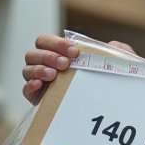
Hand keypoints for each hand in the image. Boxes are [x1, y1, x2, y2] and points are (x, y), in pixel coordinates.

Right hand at [21, 34, 135, 101]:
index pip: (46, 41)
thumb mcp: (115, 64)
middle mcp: (44, 64)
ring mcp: (39, 80)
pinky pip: (26, 89)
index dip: (56, 43)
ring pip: (27, 69)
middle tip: (65, 63)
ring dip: (38, 69)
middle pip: (33, 53)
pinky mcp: (38, 96)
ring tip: (53, 75)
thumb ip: (118, 50)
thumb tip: (112, 45)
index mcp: (57, 52)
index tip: (73, 51)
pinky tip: (40, 84)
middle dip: (48, 56)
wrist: (109, 104)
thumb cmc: (106, 78)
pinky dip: (30, 85)